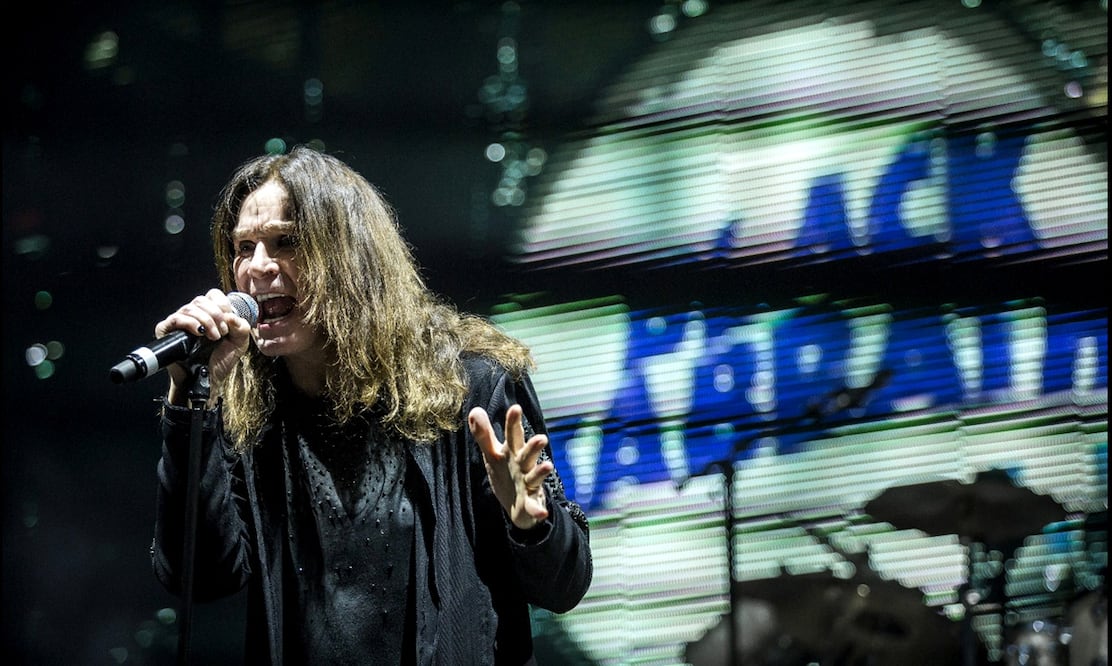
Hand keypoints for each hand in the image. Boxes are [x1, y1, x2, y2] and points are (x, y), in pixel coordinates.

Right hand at [155, 288, 253, 402]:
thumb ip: (242, 326)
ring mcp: (179, 322)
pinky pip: (176, 319)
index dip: (223, 305)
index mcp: (209, 313)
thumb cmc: (220, 360)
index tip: (228, 323)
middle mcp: (193, 315)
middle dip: (216, 315)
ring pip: (190, 308)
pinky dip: (190, 323)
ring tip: (214, 338)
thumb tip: (230, 315)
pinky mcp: (166, 331)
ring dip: (206, 321)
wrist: (207, 379)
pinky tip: (199, 333)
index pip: (213, 295)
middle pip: (202, 300)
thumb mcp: (239, 342)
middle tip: (222, 333)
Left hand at [468, 404, 552, 529]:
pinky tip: (542, 513)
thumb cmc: (506, 472)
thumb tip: (474, 410)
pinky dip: (538, 510)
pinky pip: (534, 506)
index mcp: (512, 452)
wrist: (517, 505)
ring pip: (535, 476)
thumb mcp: (493, 454)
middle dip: (534, 447)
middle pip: (527, 454)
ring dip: (541, 472)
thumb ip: (484, 435)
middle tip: (541, 438)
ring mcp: (528, 483)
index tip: (516, 408)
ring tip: (548, 466)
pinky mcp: (529, 502)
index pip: (512, 435)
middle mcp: (523, 465)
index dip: (513, 423)